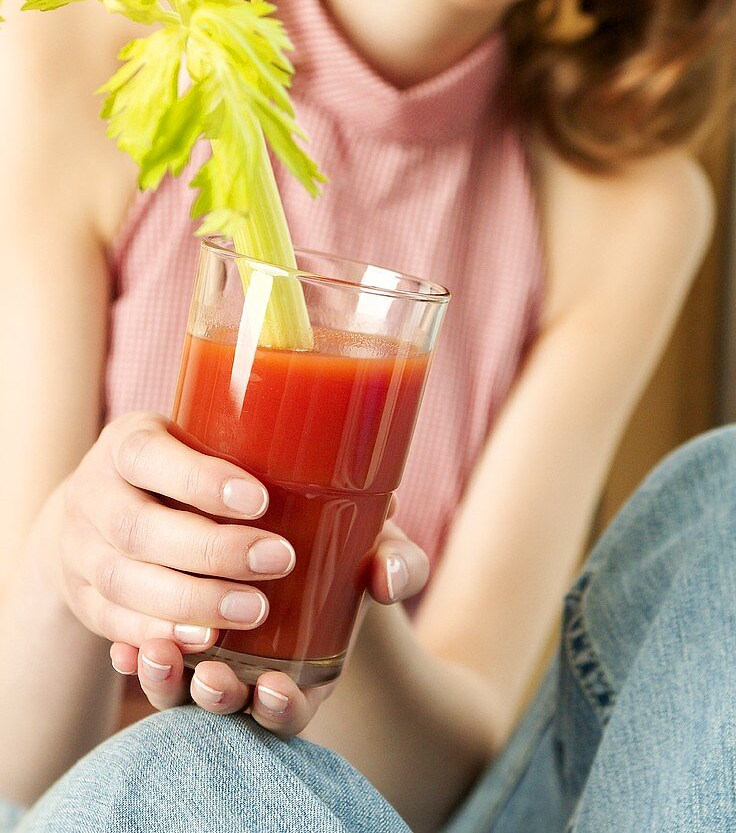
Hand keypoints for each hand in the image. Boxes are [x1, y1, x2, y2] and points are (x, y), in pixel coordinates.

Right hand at [55, 411, 289, 685]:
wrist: (102, 506)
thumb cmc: (188, 471)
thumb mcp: (212, 444)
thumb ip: (284, 468)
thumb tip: (381, 521)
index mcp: (127, 442)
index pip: (150, 455)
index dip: (200, 480)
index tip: (261, 500)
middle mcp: (93, 491)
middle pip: (138, 528)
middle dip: (210, 550)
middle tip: (279, 560)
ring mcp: (79, 548)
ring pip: (123, 581)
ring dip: (189, 601)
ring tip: (252, 611)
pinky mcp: (82, 598)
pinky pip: (111, 622)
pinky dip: (156, 634)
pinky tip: (204, 642)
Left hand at [109, 516, 427, 735]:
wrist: (296, 509)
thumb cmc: (344, 538)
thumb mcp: (378, 547)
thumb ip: (398, 562)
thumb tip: (389, 576)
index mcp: (306, 666)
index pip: (291, 712)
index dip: (282, 713)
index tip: (278, 691)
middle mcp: (253, 670)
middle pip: (229, 705)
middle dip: (216, 698)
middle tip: (214, 676)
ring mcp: (209, 651)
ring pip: (179, 689)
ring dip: (166, 680)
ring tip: (155, 654)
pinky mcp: (171, 620)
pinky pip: (145, 651)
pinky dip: (133, 651)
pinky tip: (124, 641)